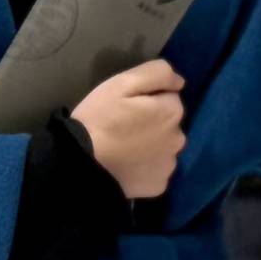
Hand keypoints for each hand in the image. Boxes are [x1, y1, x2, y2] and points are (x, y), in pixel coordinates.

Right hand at [71, 59, 187, 202]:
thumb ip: (156, 73)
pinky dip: (145, 168)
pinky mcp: (158, 185)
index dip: (147, 98)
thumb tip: (179, 82)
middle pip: (168, 124)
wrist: (81, 164)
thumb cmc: (99, 119)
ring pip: (163, 148)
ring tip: (123, 148)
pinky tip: (126, 166)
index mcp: (172, 112)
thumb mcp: (122, 83)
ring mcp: (169, 165)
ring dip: (151, 146)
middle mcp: (178, 139)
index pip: (168, 97)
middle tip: (123, 126)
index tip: (126, 106)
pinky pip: (155, 170)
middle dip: (153, 122)